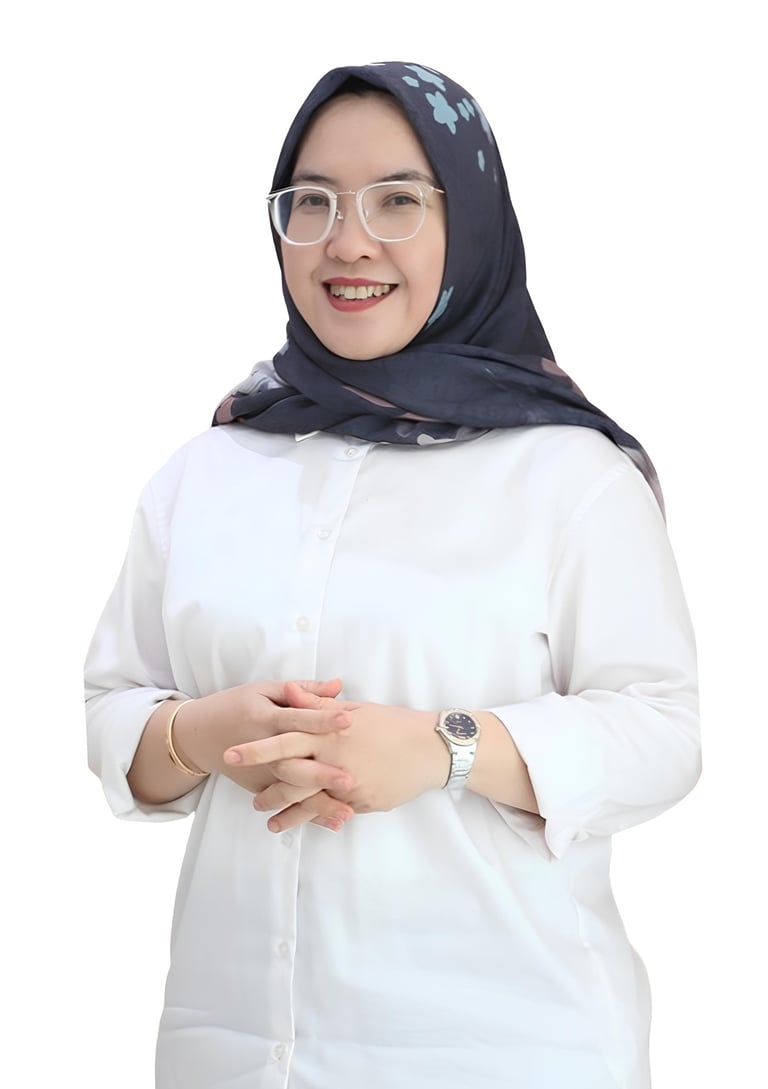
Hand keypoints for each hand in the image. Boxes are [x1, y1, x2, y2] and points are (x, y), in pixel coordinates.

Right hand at [172, 678, 357, 798]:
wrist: (201, 734)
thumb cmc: (238, 706)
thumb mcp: (265, 690)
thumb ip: (303, 690)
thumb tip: (339, 685)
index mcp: (265, 718)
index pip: (297, 718)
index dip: (322, 718)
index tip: (348, 720)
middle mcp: (262, 748)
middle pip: (293, 762)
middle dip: (320, 773)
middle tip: (348, 780)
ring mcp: (260, 772)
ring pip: (291, 790)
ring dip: (318, 803)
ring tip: (347, 813)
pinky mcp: (259, 787)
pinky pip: (286, 803)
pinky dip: (308, 815)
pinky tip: (333, 822)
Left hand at [224, 695, 447, 831]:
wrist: (431, 749)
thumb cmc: (393, 724)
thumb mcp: (355, 710)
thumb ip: (317, 706)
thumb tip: (286, 690)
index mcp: (330, 732)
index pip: (285, 739)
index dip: (257, 748)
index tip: (231, 753)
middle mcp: (334, 759)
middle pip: (289, 773)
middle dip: (264, 785)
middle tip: (246, 794)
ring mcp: (348, 784)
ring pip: (307, 800)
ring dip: (283, 810)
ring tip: (266, 816)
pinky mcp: (361, 802)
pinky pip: (331, 811)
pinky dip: (312, 818)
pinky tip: (297, 824)